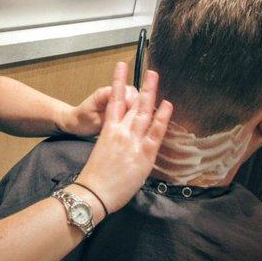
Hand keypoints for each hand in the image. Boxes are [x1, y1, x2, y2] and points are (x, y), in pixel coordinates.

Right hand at [75, 62, 172, 212]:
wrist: (94, 192)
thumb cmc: (96, 175)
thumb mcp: (103, 151)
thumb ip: (115, 139)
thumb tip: (127, 135)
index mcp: (109, 129)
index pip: (114, 100)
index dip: (118, 82)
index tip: (121, 68)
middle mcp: (121, 130)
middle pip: (133, 103)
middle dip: (142, 87)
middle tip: (151, 72)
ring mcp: (133, 140)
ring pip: (144, 112)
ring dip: (151, 93)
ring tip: (156, 78)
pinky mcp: (144, 153)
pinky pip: (156, 132)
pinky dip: (162, 117)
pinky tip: (167, 105)